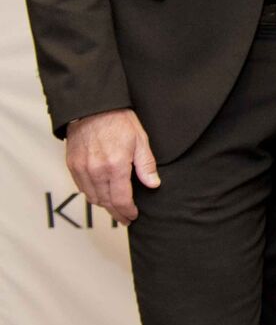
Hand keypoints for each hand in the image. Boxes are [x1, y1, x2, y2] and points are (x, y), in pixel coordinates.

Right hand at [65, 108, 159, 224]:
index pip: (121, 199)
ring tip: (115, 207)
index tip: (133, 216)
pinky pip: (81, 187)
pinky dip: (91, 194)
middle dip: (116, 212)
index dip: (127, 211)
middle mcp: (96, 171)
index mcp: (115, 166)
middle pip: (105, 202)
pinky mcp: (72, 165)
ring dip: (104, 205)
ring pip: (92, 197)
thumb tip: (154, 184)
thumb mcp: (140, 140)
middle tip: (125, 217)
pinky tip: (101, 193)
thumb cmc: (119, 121)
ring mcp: (82, 169)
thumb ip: (146, 165)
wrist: (92, 108)